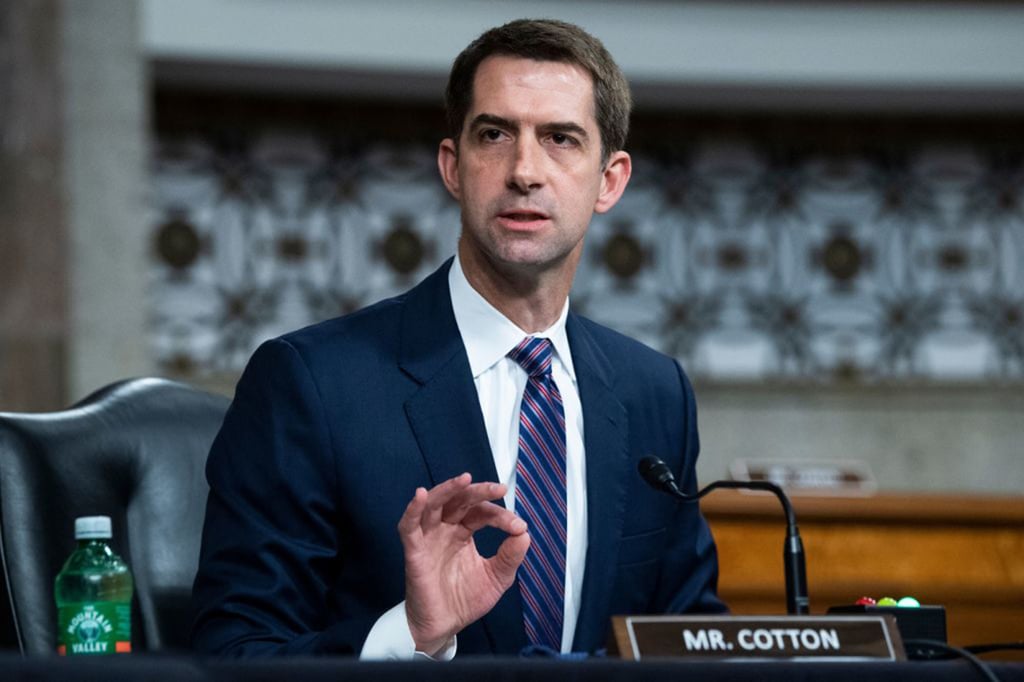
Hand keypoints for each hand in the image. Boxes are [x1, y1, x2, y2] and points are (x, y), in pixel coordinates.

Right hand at [398, 472, 529, 655]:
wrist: (444, 626)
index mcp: (464, 533)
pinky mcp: (414, 552)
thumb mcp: (497, 577)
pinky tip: (421, 495)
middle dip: (479, 492)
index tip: (518, 527)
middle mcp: (445, 530)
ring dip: (448, 489)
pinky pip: (408, 526)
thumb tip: (524, 534)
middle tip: (498, 488)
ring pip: (434, 505)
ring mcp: (429, 539)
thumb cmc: (465, 600)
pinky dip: (413, 509)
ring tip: (465, 479)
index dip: (501, 515)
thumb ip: (510, 556)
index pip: (481, 512)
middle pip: (459, 500)